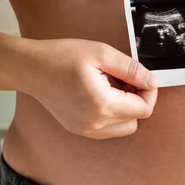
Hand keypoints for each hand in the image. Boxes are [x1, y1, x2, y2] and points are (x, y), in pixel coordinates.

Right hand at [27, 38, 158, 139]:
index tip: (140, 77)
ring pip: (125, 127)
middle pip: (137, 119)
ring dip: (127, 108)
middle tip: (123, 79)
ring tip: (112, 87)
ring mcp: (87, 130)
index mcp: (103, 104)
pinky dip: (114, 114)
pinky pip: (110, 128)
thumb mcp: (102, 53)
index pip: (145, 109)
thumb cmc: (62, 57)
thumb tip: (153, 82)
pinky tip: (102, 95)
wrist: (31, 68)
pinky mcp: (81, 130)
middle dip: (137, 99)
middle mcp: (96, 123)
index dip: (149, 92)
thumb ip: (132, 69)